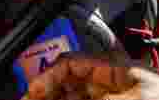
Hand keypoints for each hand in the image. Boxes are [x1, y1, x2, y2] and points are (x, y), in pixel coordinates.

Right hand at [24, 52, 158, 99]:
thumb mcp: (127, 97)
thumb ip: (92, 95)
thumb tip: (60, 95)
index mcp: (113, 65)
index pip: (69, 63)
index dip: (46, 76)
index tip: (31, 92)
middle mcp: (113, 79)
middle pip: (70, 82)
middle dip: (48, 91)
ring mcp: (118, 94)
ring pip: (78, 95)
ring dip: (59, 97)